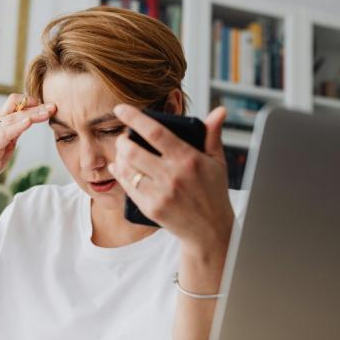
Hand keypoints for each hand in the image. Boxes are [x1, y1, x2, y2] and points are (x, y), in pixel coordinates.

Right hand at [0, 94, 54, 194]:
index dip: (31, 102)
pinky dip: (18, 126)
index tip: (47, 107)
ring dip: (32, 114)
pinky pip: (6, 132)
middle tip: (53, 107)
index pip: (15, 102)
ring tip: (47, 113)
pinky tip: (29, 122)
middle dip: (37, 106)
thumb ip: (16, 129)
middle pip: (16, 106)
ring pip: (13, 117)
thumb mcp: (9, 141)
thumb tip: (30, 120)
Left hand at [108, 104, 233, 255]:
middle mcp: (173, 175)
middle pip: (133, 150)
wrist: (210, 230)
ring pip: (127, 168)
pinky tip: (120, 168)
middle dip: (122, 140)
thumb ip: (213, 135)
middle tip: (124, 138)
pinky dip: (121, 174)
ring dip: (120, 157)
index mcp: (189, 159)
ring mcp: (161, 193)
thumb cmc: (214, 193)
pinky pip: (128, 187)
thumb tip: (219, 111)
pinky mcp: (151, 208)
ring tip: (123, 153)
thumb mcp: (217, 162)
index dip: (134, 118)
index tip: (120, 108)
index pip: (155, 132)